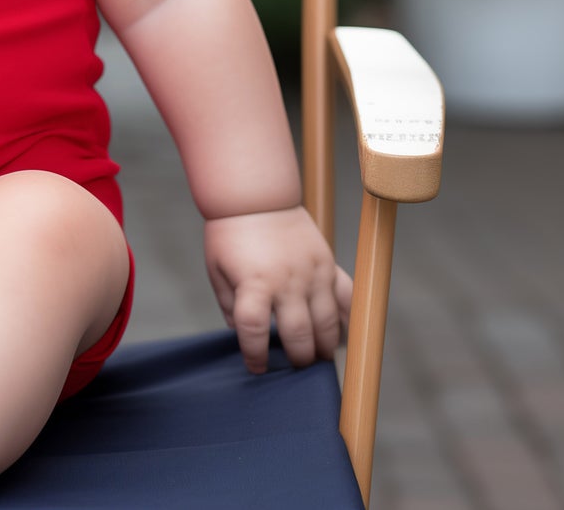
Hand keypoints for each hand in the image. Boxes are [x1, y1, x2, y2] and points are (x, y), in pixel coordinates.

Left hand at [203, 206, 352, 373]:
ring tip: (317, 355)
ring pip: (327, 324)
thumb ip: (229, 305)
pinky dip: (347, 320)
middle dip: (296, 358)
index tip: (257, 367)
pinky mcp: (328, 264)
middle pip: (298, 334)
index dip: (255, 354)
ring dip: (323, 347)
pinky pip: (347, 299)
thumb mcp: (216, 269)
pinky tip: (341, 333)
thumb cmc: (231, 234)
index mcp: (254, 282)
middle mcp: (286, 281)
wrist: (256, 196)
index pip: (254, 330)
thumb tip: (242, 333)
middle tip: (294, 365)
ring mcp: (312, 273)